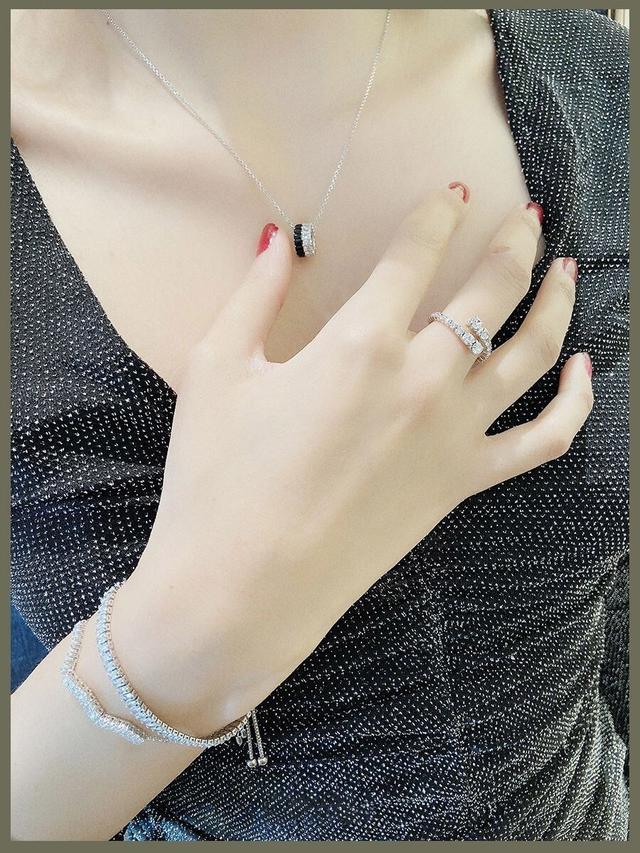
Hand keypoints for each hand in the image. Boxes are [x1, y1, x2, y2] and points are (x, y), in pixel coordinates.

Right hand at [115, 184, 592, 734]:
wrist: (244, 588)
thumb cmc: (217, 480)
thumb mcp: (217, 371)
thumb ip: (254, 295)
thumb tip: (277, 239)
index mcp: (360, 343)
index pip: (417, 252)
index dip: (437, 214)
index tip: (448, 194)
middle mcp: (422, 379)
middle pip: (492, 289)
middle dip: (514, 241)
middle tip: (525, 215)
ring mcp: (453, 434)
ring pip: (533, 350)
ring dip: (557, 300)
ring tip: (565, 268)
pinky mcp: (463, 481)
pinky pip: (545, 438)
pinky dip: (575, 401)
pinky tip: (581, 369)